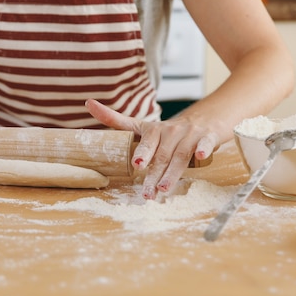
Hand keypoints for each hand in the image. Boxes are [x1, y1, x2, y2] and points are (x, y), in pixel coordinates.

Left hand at [86, 99, 217, 198]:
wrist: (206, 118)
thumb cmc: (171, 130)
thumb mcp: (144, 126)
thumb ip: (117, 120)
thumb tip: (88, 103)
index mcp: (154, 130)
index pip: (145, 141)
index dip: (142, 151)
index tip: (136, 164)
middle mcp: (171, 131)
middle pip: (161, 155)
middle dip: (154, 175)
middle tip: (148, 192)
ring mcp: (189, 134)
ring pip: (180, 155)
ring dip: (172, 173)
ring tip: (164, 189)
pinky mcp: (208, 136)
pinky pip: (205, 143)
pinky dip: (203, 149)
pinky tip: (200, 156)